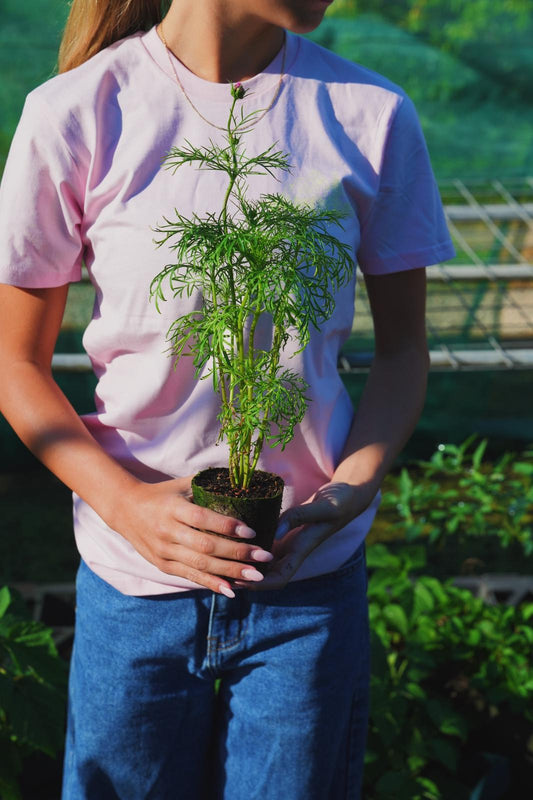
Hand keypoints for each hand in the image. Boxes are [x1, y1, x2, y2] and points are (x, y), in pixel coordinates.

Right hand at [112, 476, 273, 596]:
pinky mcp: (163, 565)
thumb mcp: (181, 484)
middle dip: (238, 554)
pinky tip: (232, 590)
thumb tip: (242, 480)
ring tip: (256, 576)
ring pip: (200, 565)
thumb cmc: (162, 494)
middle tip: (265, 557)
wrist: (124, 509)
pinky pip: (190, 576)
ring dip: (231, 573)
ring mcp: (164, 551)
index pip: (203, 519)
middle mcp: (168, 531)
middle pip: (206, 547)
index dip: (228, 526)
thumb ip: (208, 484)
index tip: (253, 531)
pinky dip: (211, 584)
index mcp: (173, 508)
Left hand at [233, 480, 377, 590]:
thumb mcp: (321, 508)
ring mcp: (288, 541)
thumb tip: (274, 533)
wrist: (350, 494)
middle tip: (218, 575)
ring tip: (219, 561)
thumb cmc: (339, 501)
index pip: (278, 579)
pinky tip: (232, 541)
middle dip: (244, 579)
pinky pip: (264, 545)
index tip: (236, 582)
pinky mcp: (284, 531)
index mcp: (302, 549)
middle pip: (266, 575)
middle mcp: (293, 550)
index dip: (258, 585)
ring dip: (243, 565)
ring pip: (263, 562)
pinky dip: (249, 548)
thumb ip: (299, 517)